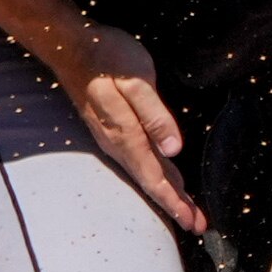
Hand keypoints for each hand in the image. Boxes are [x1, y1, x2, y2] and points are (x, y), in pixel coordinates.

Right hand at [60, 24, 203, 230]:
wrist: (72, 46)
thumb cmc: (108, 59)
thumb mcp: (136, 81)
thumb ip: (154, 115)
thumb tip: (174, 150)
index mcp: (127, 135)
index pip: (155, 177)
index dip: (175, 201)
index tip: (193, 222)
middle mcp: (119, 143)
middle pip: (152, 181)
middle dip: (176, 205)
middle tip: (199, 226)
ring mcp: (116, 137)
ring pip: (147, 172)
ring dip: (169, 193)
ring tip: (189, 211)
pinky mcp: (117, 128)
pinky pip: (141, 160)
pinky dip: (158, 174)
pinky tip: (168, 178)